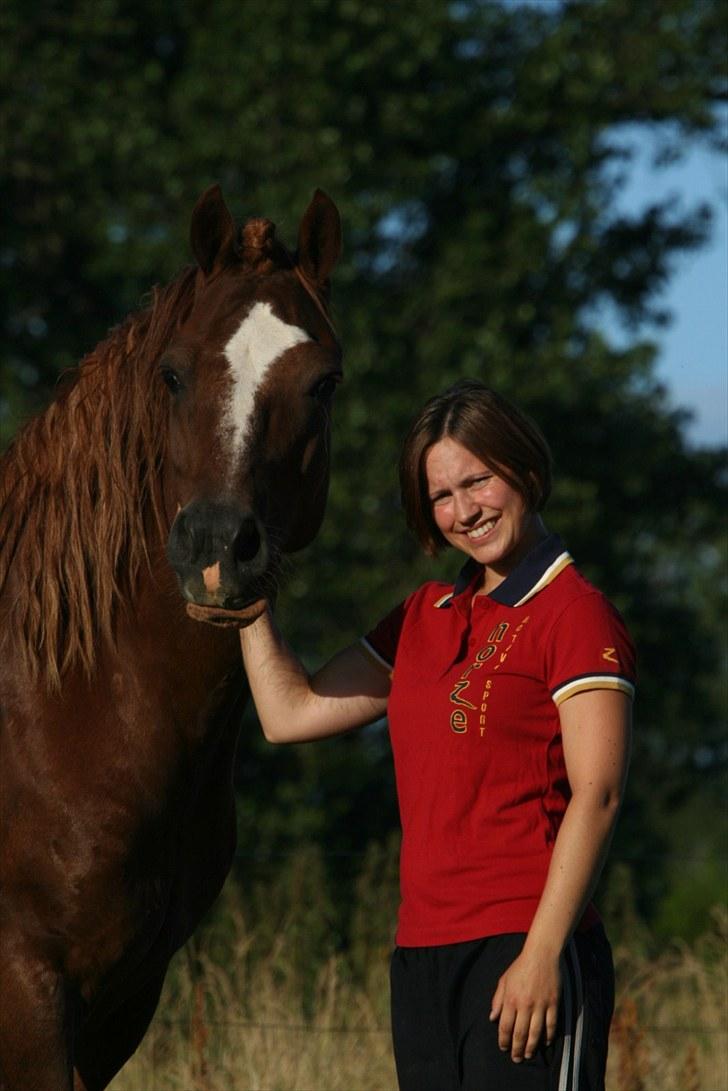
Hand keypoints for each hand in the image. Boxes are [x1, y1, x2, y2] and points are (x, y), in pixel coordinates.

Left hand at [489, 948, 560, 1062]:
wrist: (541, 955)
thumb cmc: (520, 967)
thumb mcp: (504, 980)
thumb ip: (498, 1000)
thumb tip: (493, 1018)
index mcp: (510, 999)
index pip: (505, 1026)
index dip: (504, 1040)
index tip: (503, 1048)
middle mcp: (525, 1004)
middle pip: (520, 1033)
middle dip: (517, 1049)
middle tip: (516, 1059)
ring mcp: (540, 1004)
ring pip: (536, 1032)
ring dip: (531, 1046)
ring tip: (528, 1055)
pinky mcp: (553, 1003)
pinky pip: (551, 1024)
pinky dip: (548, 1036)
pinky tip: (545, 1043)